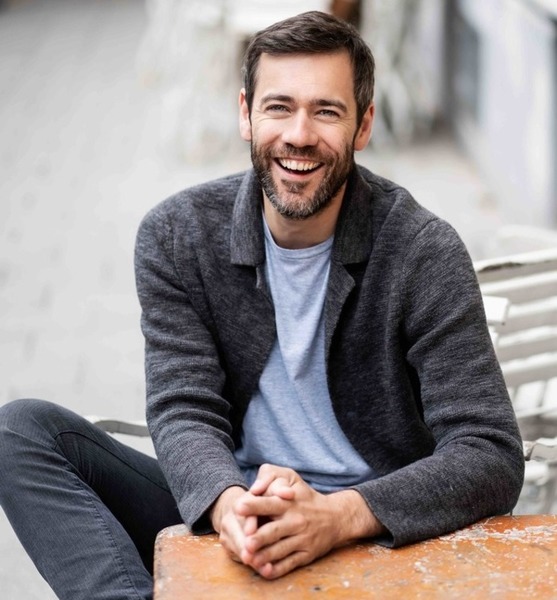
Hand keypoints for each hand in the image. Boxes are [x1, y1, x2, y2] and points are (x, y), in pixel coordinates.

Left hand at [233, 464, 383, 578]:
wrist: (335, 517)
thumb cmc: (304, 496)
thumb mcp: (292, 478)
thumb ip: (271, 476)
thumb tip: (254, 487)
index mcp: (288, 502)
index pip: (268, 503)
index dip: (253, 506)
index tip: (238, 507)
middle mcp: (295, 521)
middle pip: (273, 530)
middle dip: (259, 537)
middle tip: (246, 542)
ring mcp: (301, 539)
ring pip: (280, 550)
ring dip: (264, 556)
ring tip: (251, 559)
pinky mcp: (306, 554)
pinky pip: (290, 564)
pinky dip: (277, 569)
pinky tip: (265, 571)